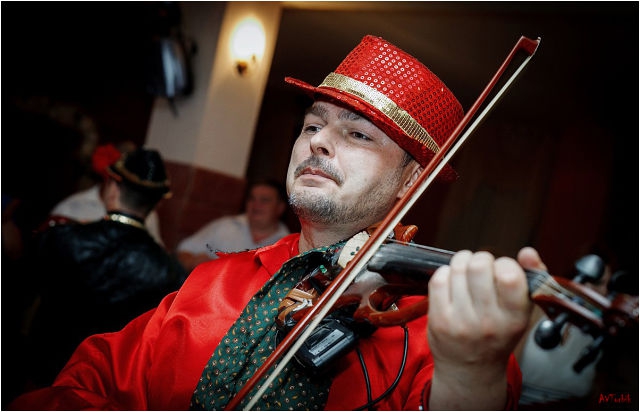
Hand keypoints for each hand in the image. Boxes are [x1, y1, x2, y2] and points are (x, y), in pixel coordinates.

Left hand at [426, 248, 540, 408]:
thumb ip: (531, 278)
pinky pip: (438, 279)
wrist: (471, 370)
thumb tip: (528, 252)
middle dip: (480, 259)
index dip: (504, 263)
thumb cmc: (499, 333)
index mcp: (514, 318)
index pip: (509, 275)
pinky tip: (452, 281)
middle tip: (481, 267)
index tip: (502, 270)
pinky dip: (445, 273)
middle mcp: (488, 322)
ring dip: (462, 262)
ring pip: (457, 269)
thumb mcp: (522, 312)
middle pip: (479, 266)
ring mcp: (461, 322)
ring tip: (466, 271)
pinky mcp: (439, 320)